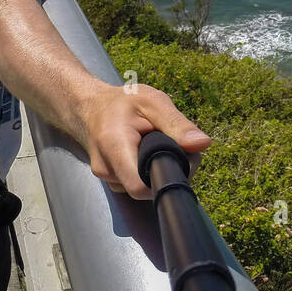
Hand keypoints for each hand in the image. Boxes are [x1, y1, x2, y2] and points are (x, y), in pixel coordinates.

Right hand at [78, 83, 211, 198]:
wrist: (88, 108)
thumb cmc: (121, 102)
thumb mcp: (151, 101)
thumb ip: (176, 123)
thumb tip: (203, 144)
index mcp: (114, 145)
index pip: (141, 187)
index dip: (166, 179)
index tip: (181, 160)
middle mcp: (106, 168)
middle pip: (147, 189)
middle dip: (166, 172)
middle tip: (174, 146)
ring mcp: (106, 178)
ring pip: (143, 188)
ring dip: (156, 171)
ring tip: (156, 145)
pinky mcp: (110, 182)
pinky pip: (135, 184)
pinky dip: (146, 172)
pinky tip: (145, 153)